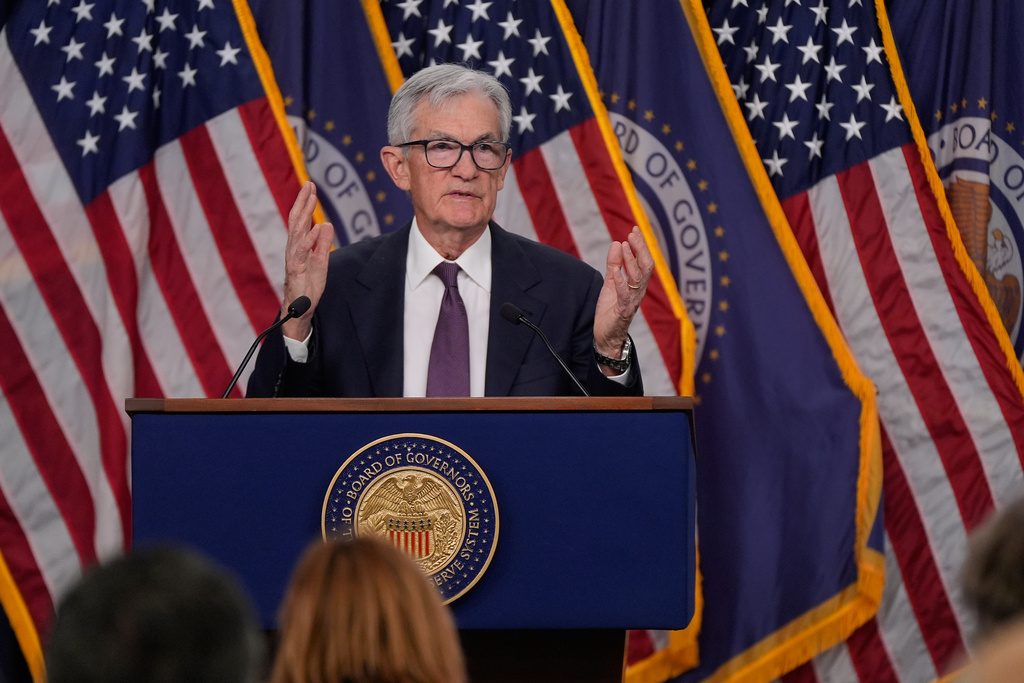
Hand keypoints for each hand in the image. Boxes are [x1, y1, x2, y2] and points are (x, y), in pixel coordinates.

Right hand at [281, 182, 333, 340]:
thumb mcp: (321, 261)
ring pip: (297, 231)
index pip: (300, 220)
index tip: (311, 186)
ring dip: (304, 214)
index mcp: (299, 245)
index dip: (305, 203)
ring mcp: (293, 258)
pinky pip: (302, 251)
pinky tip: (316, 227)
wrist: (300, 310)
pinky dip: (309, 239)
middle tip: (309, 184)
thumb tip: (326, 224)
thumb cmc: (308, 286)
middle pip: (296, 220)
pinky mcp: (296, 269)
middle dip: (302, 201)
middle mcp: (293, 248)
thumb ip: (323, 243)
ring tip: (311, 198)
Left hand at [593, 226, 653, 363]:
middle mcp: (638, 291)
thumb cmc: (611, 308)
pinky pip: (624, 295)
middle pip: (645, 267)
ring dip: (631, 261)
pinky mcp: (623, 310)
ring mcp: (632, 300)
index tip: (634, 229)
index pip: (643, 261)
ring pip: (637, 279)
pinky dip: (621, 282)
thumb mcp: (610, 282)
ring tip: (624, 246)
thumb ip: (614, 264)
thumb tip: (616, 243)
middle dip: (640, 249)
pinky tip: (616, 271)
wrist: (606, 335)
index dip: (640, 245)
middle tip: (632, 234)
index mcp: (637, 283)